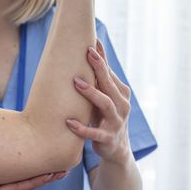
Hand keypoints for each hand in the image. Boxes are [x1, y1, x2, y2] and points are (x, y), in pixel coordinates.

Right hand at [0, 168, 66, 189]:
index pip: (19, 187)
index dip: (34, 181)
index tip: (47, 174)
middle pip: (31, 186)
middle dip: (47, 178)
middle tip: (63, 170)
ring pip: (32, 185)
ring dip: (47, 178)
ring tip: (63, 169)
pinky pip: (28, 183)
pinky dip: (39, 177)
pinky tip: (50, 171)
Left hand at [67, 39, 132, 163]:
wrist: (116, 149)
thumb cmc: (105, 116)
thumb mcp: (104, 96)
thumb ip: (98, 78)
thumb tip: (89, 50)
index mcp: (120, 92)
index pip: (110, 72)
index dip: (102, 57)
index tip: (93, 40)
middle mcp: (122, 105)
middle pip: (110, 84)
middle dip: (99, 68)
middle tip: (87, 53)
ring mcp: (116, 122)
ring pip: (106, 104)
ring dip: (91, 93)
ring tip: (76, 82)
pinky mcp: (108, 138)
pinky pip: (95, 133)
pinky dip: (82, 128)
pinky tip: (69, 122)